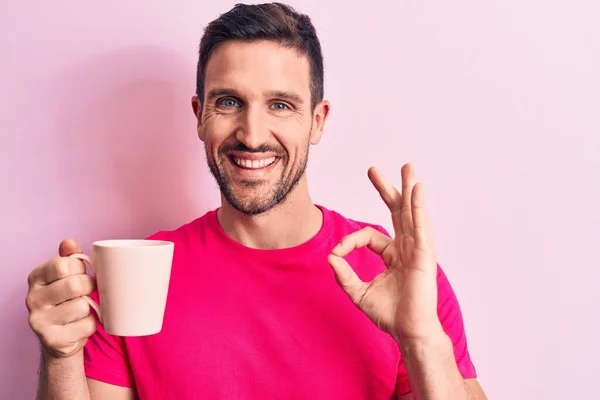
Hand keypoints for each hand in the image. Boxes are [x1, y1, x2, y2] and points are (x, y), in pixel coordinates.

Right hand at [26, 239, 96, 358]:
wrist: (60, 338)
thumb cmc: (67, 299)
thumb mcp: (67, 276)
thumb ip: (69, 258)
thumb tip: (68, 242)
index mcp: (36, 277)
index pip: (63, 265)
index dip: (81, 268)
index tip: (81, 273)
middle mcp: (32, 299)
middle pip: (75, 285)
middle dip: (89, 287)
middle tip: (87, 292)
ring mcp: (39, 321)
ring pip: (82, 306)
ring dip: (90, 308)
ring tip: (82, 310)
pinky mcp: (52, 340)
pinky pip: (87, 325)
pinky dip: (90, 325)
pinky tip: (80, 325)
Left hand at [327, 163, 442, 341]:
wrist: (408, 330)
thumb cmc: (390, 314)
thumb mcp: (359, 293)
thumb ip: (344, 276)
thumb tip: (331, 257)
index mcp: (392, 254)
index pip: (368, 236)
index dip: (350, 241)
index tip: (338, 253)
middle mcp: (406, 247)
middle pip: (396, 212)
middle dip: (387, 189)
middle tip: (374, 170)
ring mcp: (417, 249)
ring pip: (411, 213)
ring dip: (409, 189)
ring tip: (408, 168)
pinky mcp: (425, 255)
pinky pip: (421, 227)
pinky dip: (419, 208)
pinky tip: (418, 190)